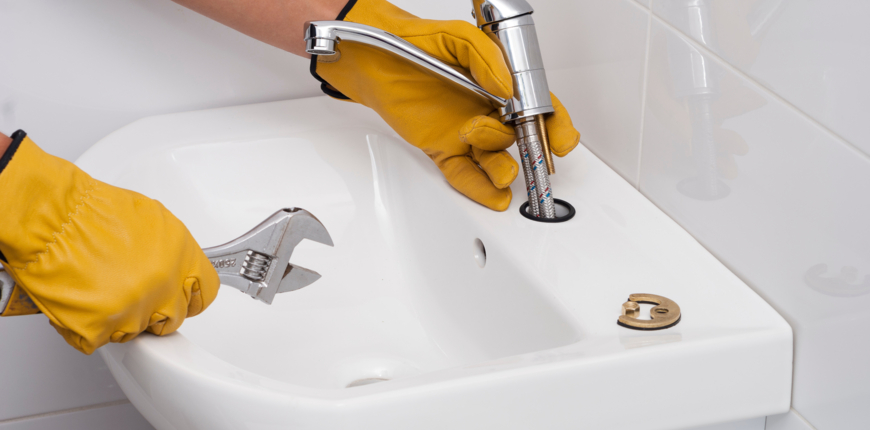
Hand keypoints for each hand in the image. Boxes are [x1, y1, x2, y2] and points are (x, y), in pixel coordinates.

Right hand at [0, 132, 218, 353]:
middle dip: (155, 309)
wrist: (51, 218)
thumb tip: (177, 267)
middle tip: (132, 292)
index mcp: (183, 259)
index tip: (181, 297)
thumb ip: (173, 252)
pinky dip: (91, 325)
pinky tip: (83, 300)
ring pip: (137, 331)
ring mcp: (135, 311)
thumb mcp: (154, 220)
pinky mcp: (102, 328)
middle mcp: (164, 287)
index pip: (205, 293)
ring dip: (121, 317)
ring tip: (101, 289)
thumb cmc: (93, 212)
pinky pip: (103, 338)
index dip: (189, 296)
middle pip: (173, 317)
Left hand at [312, 0, 579, 210]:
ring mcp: (465, 132)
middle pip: (521, 138)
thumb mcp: (457, 37)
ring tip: (504, 171)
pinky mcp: (442, 149)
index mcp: (499, 82)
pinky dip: (478, 188)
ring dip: (503, 168)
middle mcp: (487, 109)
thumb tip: (505, 87)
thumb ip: (485, 58)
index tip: (560, 138)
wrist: (371, 57)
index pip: (537, 105)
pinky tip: (493, 196)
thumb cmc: (415, 41)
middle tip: (535, 157)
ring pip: (494, 158)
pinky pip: (463, 173)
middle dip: (533, 151)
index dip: (554, 123)